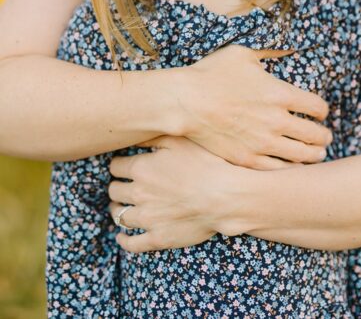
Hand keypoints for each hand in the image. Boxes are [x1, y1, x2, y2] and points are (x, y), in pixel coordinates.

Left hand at [108, 136, 250, 252]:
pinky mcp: (157, 237)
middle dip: (117, 187)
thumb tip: (135, 136)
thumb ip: (154, 137)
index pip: (116, 166)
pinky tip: (122, 236)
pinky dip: (124, 240)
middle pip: (115, 191)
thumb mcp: (181, 141)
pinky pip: (132, 244)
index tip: (124, 165)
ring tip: (121, 207)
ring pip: (119, 216)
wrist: (225, 196)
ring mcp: (147, 218)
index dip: (119, 165)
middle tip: (123, 185)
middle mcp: (138, 194)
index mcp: (142, 168)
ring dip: (118, 210)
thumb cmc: (207, 164)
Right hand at [177, 45, 331, 169]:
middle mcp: (277, 120)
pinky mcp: (246, 158)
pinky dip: (289, 168)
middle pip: (315, 135)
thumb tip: (290, 47)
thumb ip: (271, 52)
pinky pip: (277, 168)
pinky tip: (291, 165)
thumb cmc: (211, 74)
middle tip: (326, 138)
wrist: (184, 103)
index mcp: (280, 94)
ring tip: (317, 155)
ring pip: (300, 155)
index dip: (322, 111)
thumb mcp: (243, 54)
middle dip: (324, 137)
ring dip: (313, 155)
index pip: (317, 107)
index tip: (320, 113)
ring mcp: (262, 142)